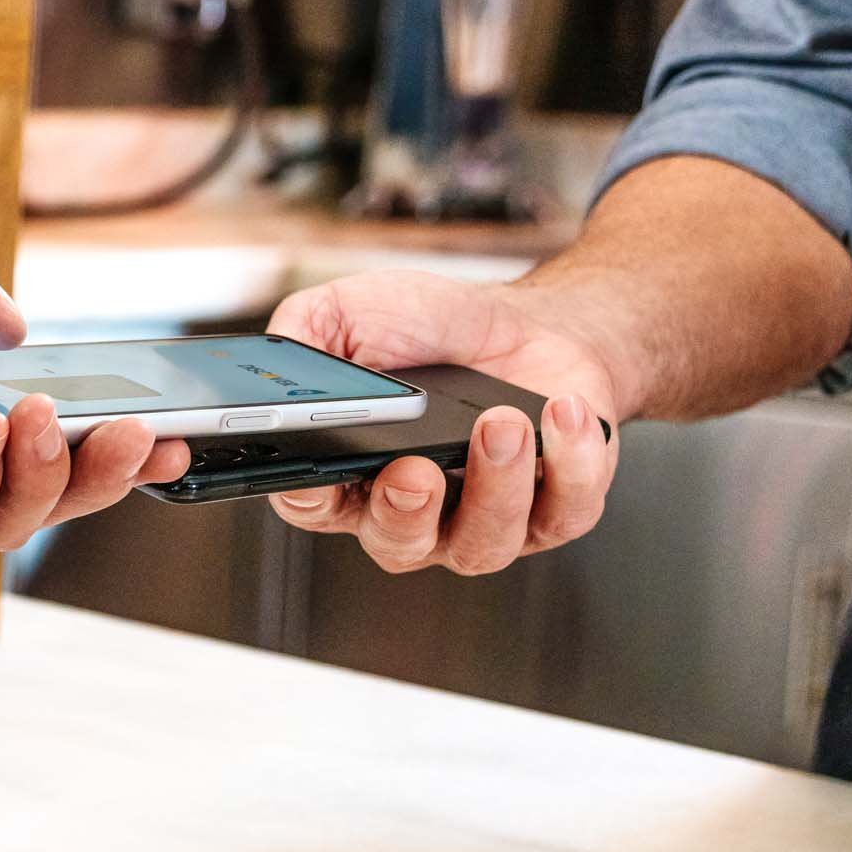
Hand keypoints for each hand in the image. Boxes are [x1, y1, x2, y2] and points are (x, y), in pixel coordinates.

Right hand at [265, 272, 620, 574]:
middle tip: (415, 467)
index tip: (318, 477)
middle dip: (404, 511)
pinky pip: (563, 511)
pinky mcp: (554, 513)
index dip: (310, 495)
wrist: (533, 325)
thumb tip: (282, 358)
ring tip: (502, 420)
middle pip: (395, 541)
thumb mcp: (354, 309)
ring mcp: (481, 520)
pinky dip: (568, 464)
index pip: (312, 503)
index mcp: (350, 474)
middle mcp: (413, 511)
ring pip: (481, 540)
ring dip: (494, 482)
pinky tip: (560, 415)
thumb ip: (305, 331)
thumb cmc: (437, 330)